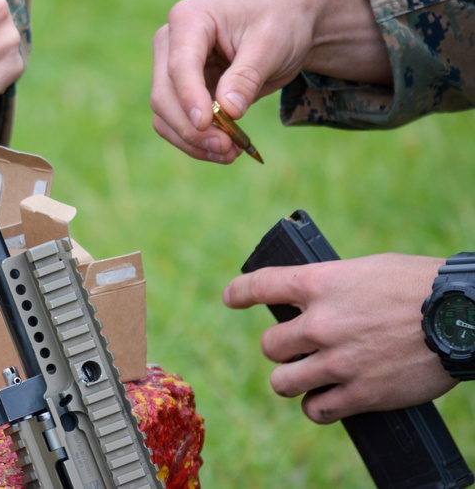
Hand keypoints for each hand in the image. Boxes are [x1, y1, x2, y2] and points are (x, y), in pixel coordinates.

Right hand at [150, 0, 387, 162]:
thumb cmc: (280, 21)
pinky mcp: (182, 91)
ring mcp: (172, 69)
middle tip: (227, 148)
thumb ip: (247, 76)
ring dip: (192, 140)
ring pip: (165, 115)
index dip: (189, 97)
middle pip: (164, 95)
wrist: (287, 21)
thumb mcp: (272, 43)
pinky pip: (178, 123)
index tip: (205, 124)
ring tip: (230, 154)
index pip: (180, 65)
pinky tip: (225, 149)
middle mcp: (171, 44)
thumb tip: (228, 111)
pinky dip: (197, 141)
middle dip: (191, 127)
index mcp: (188, 19)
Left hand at [223, 253, 457, 422]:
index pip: (259, 285)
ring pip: (282, 381)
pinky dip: (318, 407)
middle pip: (270, 345)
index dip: (239, 293)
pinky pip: (316, 410)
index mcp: (319, 284)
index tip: (231, 298)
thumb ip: (330, 287)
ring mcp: (338, 361)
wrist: (463, 316)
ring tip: (305, 377)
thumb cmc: (417, 285)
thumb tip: (306, 304)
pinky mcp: (360, 393)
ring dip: (292, 379)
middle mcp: (320, 323)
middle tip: (298, 347)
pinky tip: (327, 401)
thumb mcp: (364, 270)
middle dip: (282, 347)